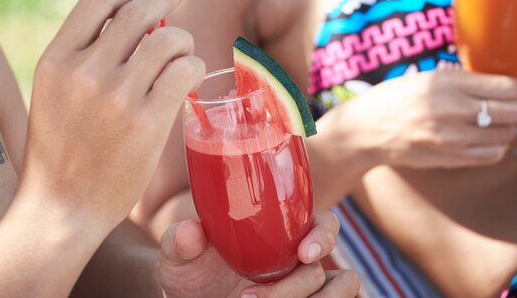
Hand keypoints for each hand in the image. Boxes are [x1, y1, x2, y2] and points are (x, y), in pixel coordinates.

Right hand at [19, 0, 204, 235]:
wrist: (62, 208)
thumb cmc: (63, 150)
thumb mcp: (55, 93)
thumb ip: (84, 57)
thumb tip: (132, 19)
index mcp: (56, 60)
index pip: (97, 1)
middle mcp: (85, 72)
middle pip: (139, 10)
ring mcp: (118, 97)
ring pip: (170, 39)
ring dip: (183, 41)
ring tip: (182, 56)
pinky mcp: (148, 122)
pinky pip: (186, 71)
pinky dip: (194, 68)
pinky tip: (190, 80)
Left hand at [159, 211, 359, 297]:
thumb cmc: (192, 274)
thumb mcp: (180, 258)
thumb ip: (180, 241)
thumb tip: (189, 231)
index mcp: (284, 234)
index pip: (325, 225)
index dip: (324, 237)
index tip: (304, 253)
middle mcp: (301, 263)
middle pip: (322, 271)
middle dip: (290, 289)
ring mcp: (305, 292)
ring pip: (337, 294)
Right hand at [319, 69, 516, 168]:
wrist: (365, 131)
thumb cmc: (393, 100)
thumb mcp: (424, 77)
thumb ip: (459, 80)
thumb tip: (497, 84)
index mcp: (446, 82)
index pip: (506, 86)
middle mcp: (451, 108)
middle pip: (512, 111)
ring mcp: (451, 137)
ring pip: (505, 135)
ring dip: (509, 129)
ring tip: (501, 124)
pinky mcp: (448, 158)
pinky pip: (491, 155)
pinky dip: (498, 148)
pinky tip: (489, 141)